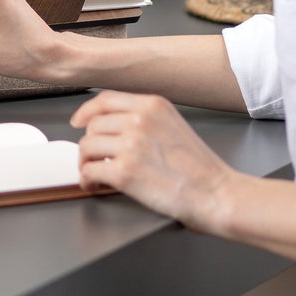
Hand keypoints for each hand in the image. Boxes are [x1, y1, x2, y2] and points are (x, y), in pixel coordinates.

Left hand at [71, 90, 235, 230]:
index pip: (105, 100)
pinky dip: (87, 180)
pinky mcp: (125, 172)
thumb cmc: (201, 169)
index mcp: (152, 105)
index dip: (87, 112)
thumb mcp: (174, 126)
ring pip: (87, 146)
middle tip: (93, 158)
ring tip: (94, 173)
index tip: (79, 122)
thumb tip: (116, 126)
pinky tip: (94, 185)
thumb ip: (147, 120)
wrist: (217, 194)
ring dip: (86, 162)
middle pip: (93, 124)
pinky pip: (89, 170)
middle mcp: (139, 119)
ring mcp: (131, 144)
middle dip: (90, 143)